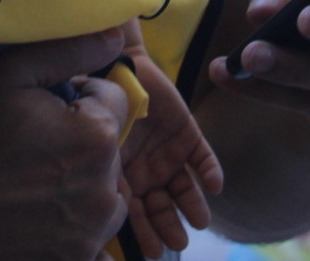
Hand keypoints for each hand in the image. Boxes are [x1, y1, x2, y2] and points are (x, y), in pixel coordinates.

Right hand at [0, 31, 133, 260]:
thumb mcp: (10, 75)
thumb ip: (70, 49)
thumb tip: (116, 34)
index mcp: (96, 138)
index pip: (116, 100)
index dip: (81, 97)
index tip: (44, 109)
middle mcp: (105, 191)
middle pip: (112, 149)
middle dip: (81, 141)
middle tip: (32, 147)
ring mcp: (91, 235)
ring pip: (106, 194)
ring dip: (82, 184)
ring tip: (32, 183)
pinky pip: (93, 237)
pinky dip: (72, 225)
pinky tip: (35, 216)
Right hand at [118, 50, 223, 256]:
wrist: (116, 66)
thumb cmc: (98, 104)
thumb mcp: (95, 142)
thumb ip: (101, 172)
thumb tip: (104, 208)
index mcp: (123, 176)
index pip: (134, 212)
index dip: (143, 232)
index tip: (152, 252)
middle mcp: (147, 171)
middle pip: (161, 205)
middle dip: (169, 225)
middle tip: (178, 242)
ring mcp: (169, 154)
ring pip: (185, 188)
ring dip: (193, 205)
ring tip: (201, 221)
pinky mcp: (188, 134)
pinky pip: (203, 157)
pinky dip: (210, 171)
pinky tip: (214, 186)